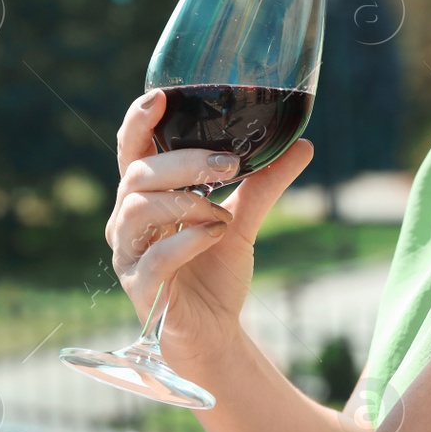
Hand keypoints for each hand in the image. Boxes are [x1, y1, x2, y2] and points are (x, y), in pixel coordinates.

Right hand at [110, 89, 313, 364]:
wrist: (215, 334)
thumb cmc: (215, 274)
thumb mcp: (242, 222)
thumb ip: (263, 184)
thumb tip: (302, 145)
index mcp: (144, 199)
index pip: (131, 152)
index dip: (139, 122)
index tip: (162, 97)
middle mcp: (127, 223)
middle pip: (138, 175)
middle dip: (183, 163)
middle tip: (228, 163)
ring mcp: (129, 256)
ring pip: (138, 210)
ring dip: (186, 202)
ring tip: (221, 213)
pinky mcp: (140, 289)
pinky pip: (155, 257)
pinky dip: (188, 240)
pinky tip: (215, 234)